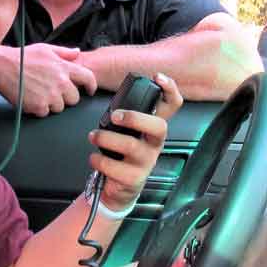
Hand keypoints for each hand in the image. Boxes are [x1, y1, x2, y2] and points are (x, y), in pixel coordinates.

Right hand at [0, 44, 97, 115]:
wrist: (1, 67)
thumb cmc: (22, 57)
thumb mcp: (45, 49)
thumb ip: (64, 53)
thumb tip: (77, 52)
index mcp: (64, 67)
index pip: (88, 78)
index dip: (91, 86)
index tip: (89, 90)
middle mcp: (60, 82)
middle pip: (74, 99)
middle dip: (66, 97)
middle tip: (53, 91)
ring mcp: (50, 95)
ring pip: (60, 108)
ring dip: (52, 104)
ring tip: (39, 93)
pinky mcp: (39, 106)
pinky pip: (46, 113)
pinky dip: (39, 109)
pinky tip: (31, 98)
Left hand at [88, 73, 183, 211]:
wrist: (119, 188)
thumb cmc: (121, 156)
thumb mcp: (128, 134)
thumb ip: (125, 118)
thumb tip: (113, 104)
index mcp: (153, 129)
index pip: (172, 106)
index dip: (169, 90)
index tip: (157, 77)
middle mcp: (154, 144)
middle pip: (159, 126)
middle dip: (135, 117)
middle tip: (115, 116)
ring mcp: (146, 162)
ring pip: (130, 145)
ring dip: (106, 138)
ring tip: (93, 136)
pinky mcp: (134, 178)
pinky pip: (114, 166)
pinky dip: (99, 160)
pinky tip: (95, 157)